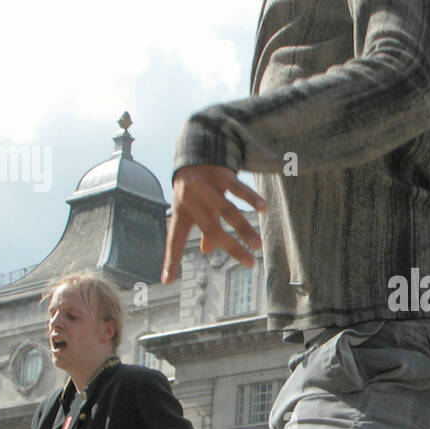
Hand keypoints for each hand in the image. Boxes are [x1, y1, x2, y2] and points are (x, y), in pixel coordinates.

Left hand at [163, 164, 265, 280]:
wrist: (196, 148)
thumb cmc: (195, 187)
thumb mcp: (193, 207)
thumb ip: (201, 228)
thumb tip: (207, 251)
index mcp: (181, 211)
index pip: (174, 239)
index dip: (171, 260)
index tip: (167, 280)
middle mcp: (192, 200)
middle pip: (212, 228)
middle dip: (231, 247)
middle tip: (250, 263)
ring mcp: (207, 186)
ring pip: (227, 211)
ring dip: (244, 229)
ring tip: (258, 245)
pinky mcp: (220, 174)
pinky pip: (238, 188)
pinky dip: (251, 198)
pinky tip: (263, 209)